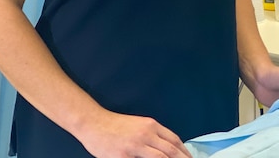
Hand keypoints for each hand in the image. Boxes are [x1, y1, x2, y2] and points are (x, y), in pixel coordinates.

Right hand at [76, 110, 192, 157]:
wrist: (94, 123)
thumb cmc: (115, 125)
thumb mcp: (138, 125)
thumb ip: (152, 134)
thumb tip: (167, 147)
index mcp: (151, 126)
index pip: (174, 140)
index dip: (184, 151)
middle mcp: (146, 134)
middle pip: (171, 150)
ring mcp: (135, 146)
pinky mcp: (124, 156)